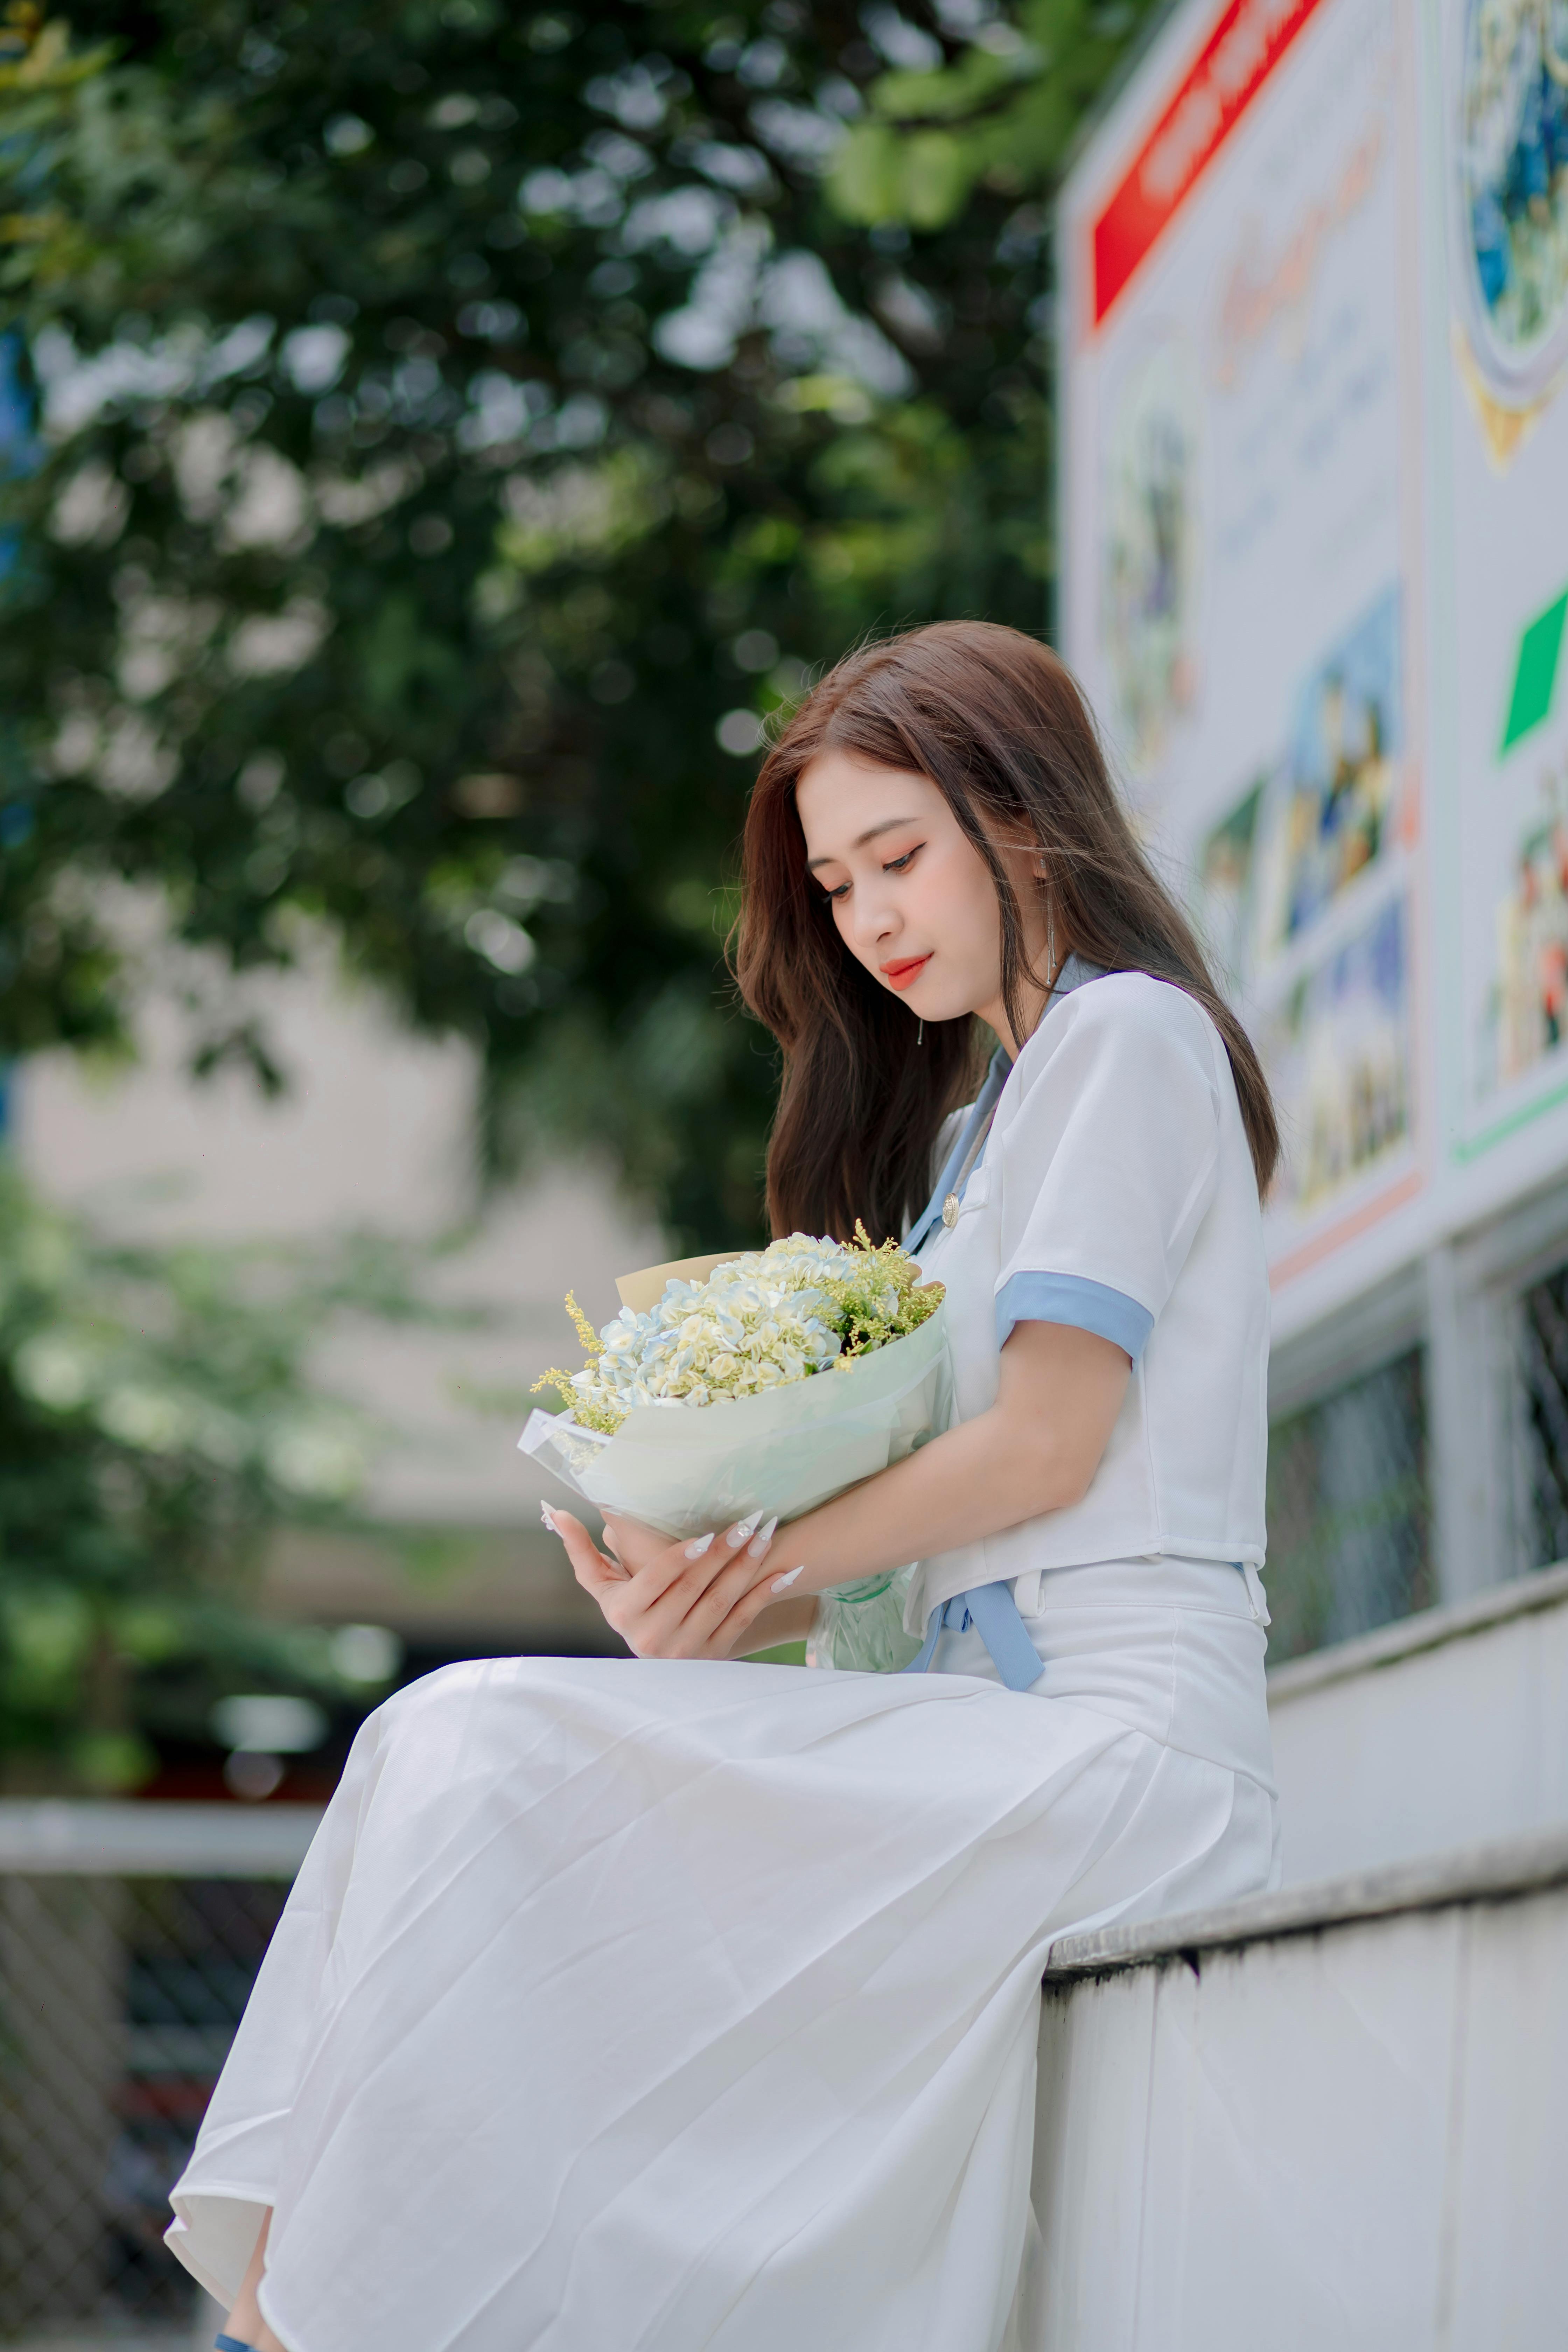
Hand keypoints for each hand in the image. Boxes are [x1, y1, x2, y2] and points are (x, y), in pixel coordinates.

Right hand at [544, 1505, 792, 1659]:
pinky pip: (743, 1620)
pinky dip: (765, 1594)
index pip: (656, 1581)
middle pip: (694, 1588)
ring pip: (722, 1601)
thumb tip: (554, 1511)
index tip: (706, 1532)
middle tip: (750, 1518)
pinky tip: (786, 1570)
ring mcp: (686, 1651)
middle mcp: (652, 1638)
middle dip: (725, 1551)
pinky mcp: (713, 1657)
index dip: (682, 1557)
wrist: (654, 1661)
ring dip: (748, 1566)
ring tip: (767, 1533)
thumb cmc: (627, 1607)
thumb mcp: (601, 1585)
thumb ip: (580, 1550)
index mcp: (624, 1615)